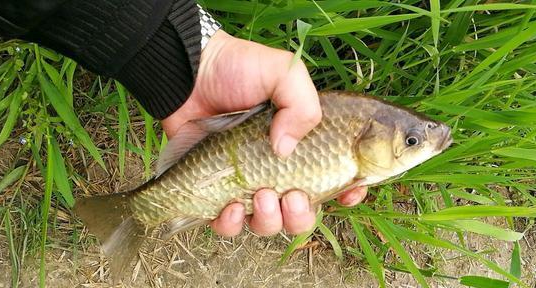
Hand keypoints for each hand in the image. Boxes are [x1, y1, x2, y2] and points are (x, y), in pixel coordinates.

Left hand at [161, 30, 366, 236]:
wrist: (188, 73)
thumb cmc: (236, 68)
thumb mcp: (282, 71)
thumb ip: (302, 103)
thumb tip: (286, 149)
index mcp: (300, 143)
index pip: (334, 176)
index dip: (346, 191)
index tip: (347, 192)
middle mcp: (276, 168)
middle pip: (300, 212)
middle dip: (301, 215)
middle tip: (291, 196)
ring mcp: (245, 182)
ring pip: (267, 223)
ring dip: (270, 220)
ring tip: (261, 196)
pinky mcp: (213, 190)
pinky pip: (227, 224)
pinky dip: (232, 224)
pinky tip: (231, 207)